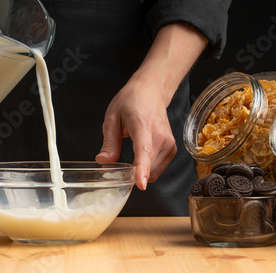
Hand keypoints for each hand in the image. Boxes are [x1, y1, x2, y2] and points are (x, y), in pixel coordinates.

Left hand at [95, 23, 207, 189]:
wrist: (151, 90)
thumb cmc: (131, 101)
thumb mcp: (112, 118)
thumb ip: (109, 142)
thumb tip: (103, 161)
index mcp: (142, 125)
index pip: (144, 150)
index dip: (141, 169)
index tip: (140, 184)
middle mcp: (160, 135)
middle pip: (149, 166)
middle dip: (132, 174)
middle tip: (116, 167)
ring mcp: (169, 143)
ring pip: (154, 171)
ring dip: (140, 172)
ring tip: (129, 158)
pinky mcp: (172, 149)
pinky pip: (158, 168)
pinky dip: (148, 168)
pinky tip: (140, 157)